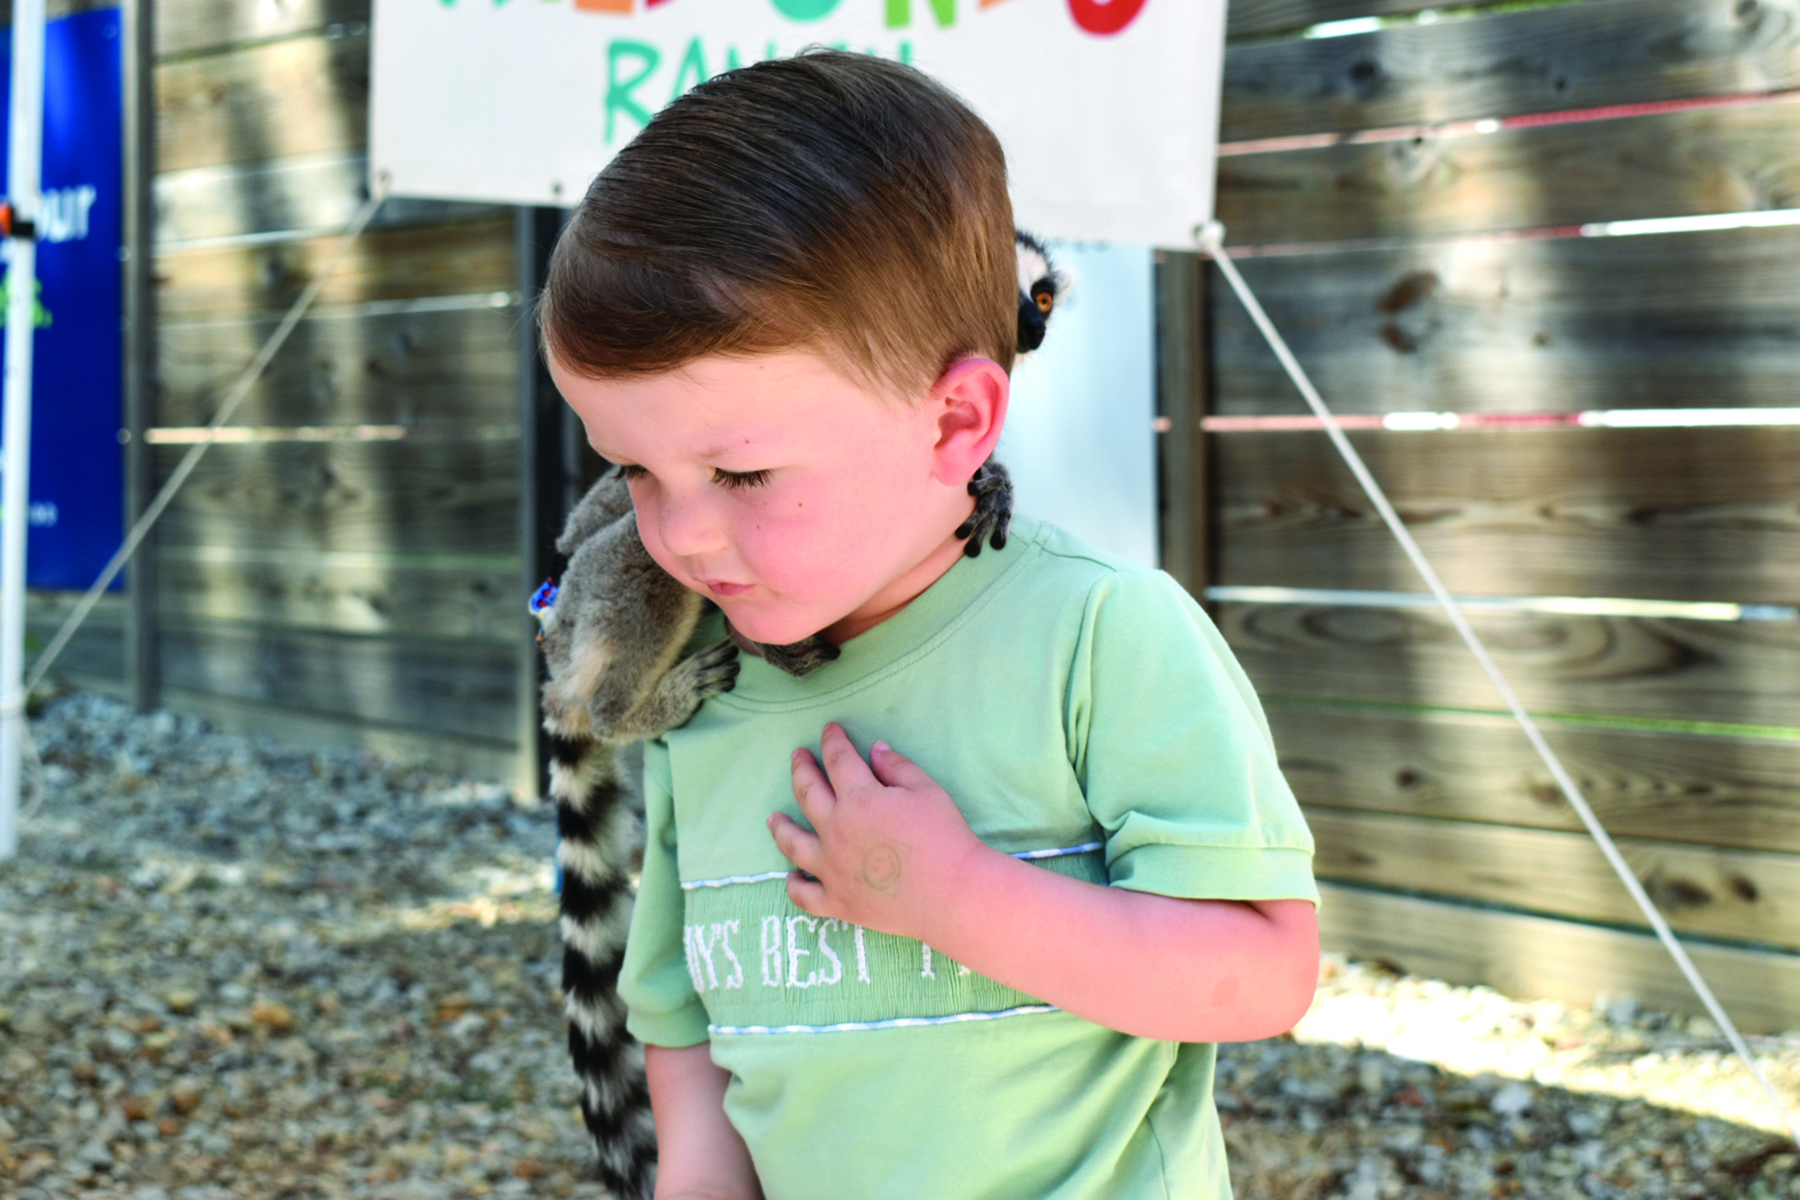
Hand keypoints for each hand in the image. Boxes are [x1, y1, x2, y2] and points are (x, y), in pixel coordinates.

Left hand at [768, 723, 983, 940]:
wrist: (952, 893)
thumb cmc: (944, 837)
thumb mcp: (926, 790)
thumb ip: (896, 767)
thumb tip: (875, 749)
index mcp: (859, 799)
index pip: (838, 760)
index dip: (832, 741)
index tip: (828, 730)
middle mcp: (836, 830)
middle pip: (807, 793)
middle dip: (801, 769)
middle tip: (797, 757)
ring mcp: (831, 869)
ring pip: (793, 844)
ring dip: (781, 827)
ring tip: (773, 818)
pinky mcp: (837, 902)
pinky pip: (805, 894)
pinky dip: (795, 884)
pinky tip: (793, 876)